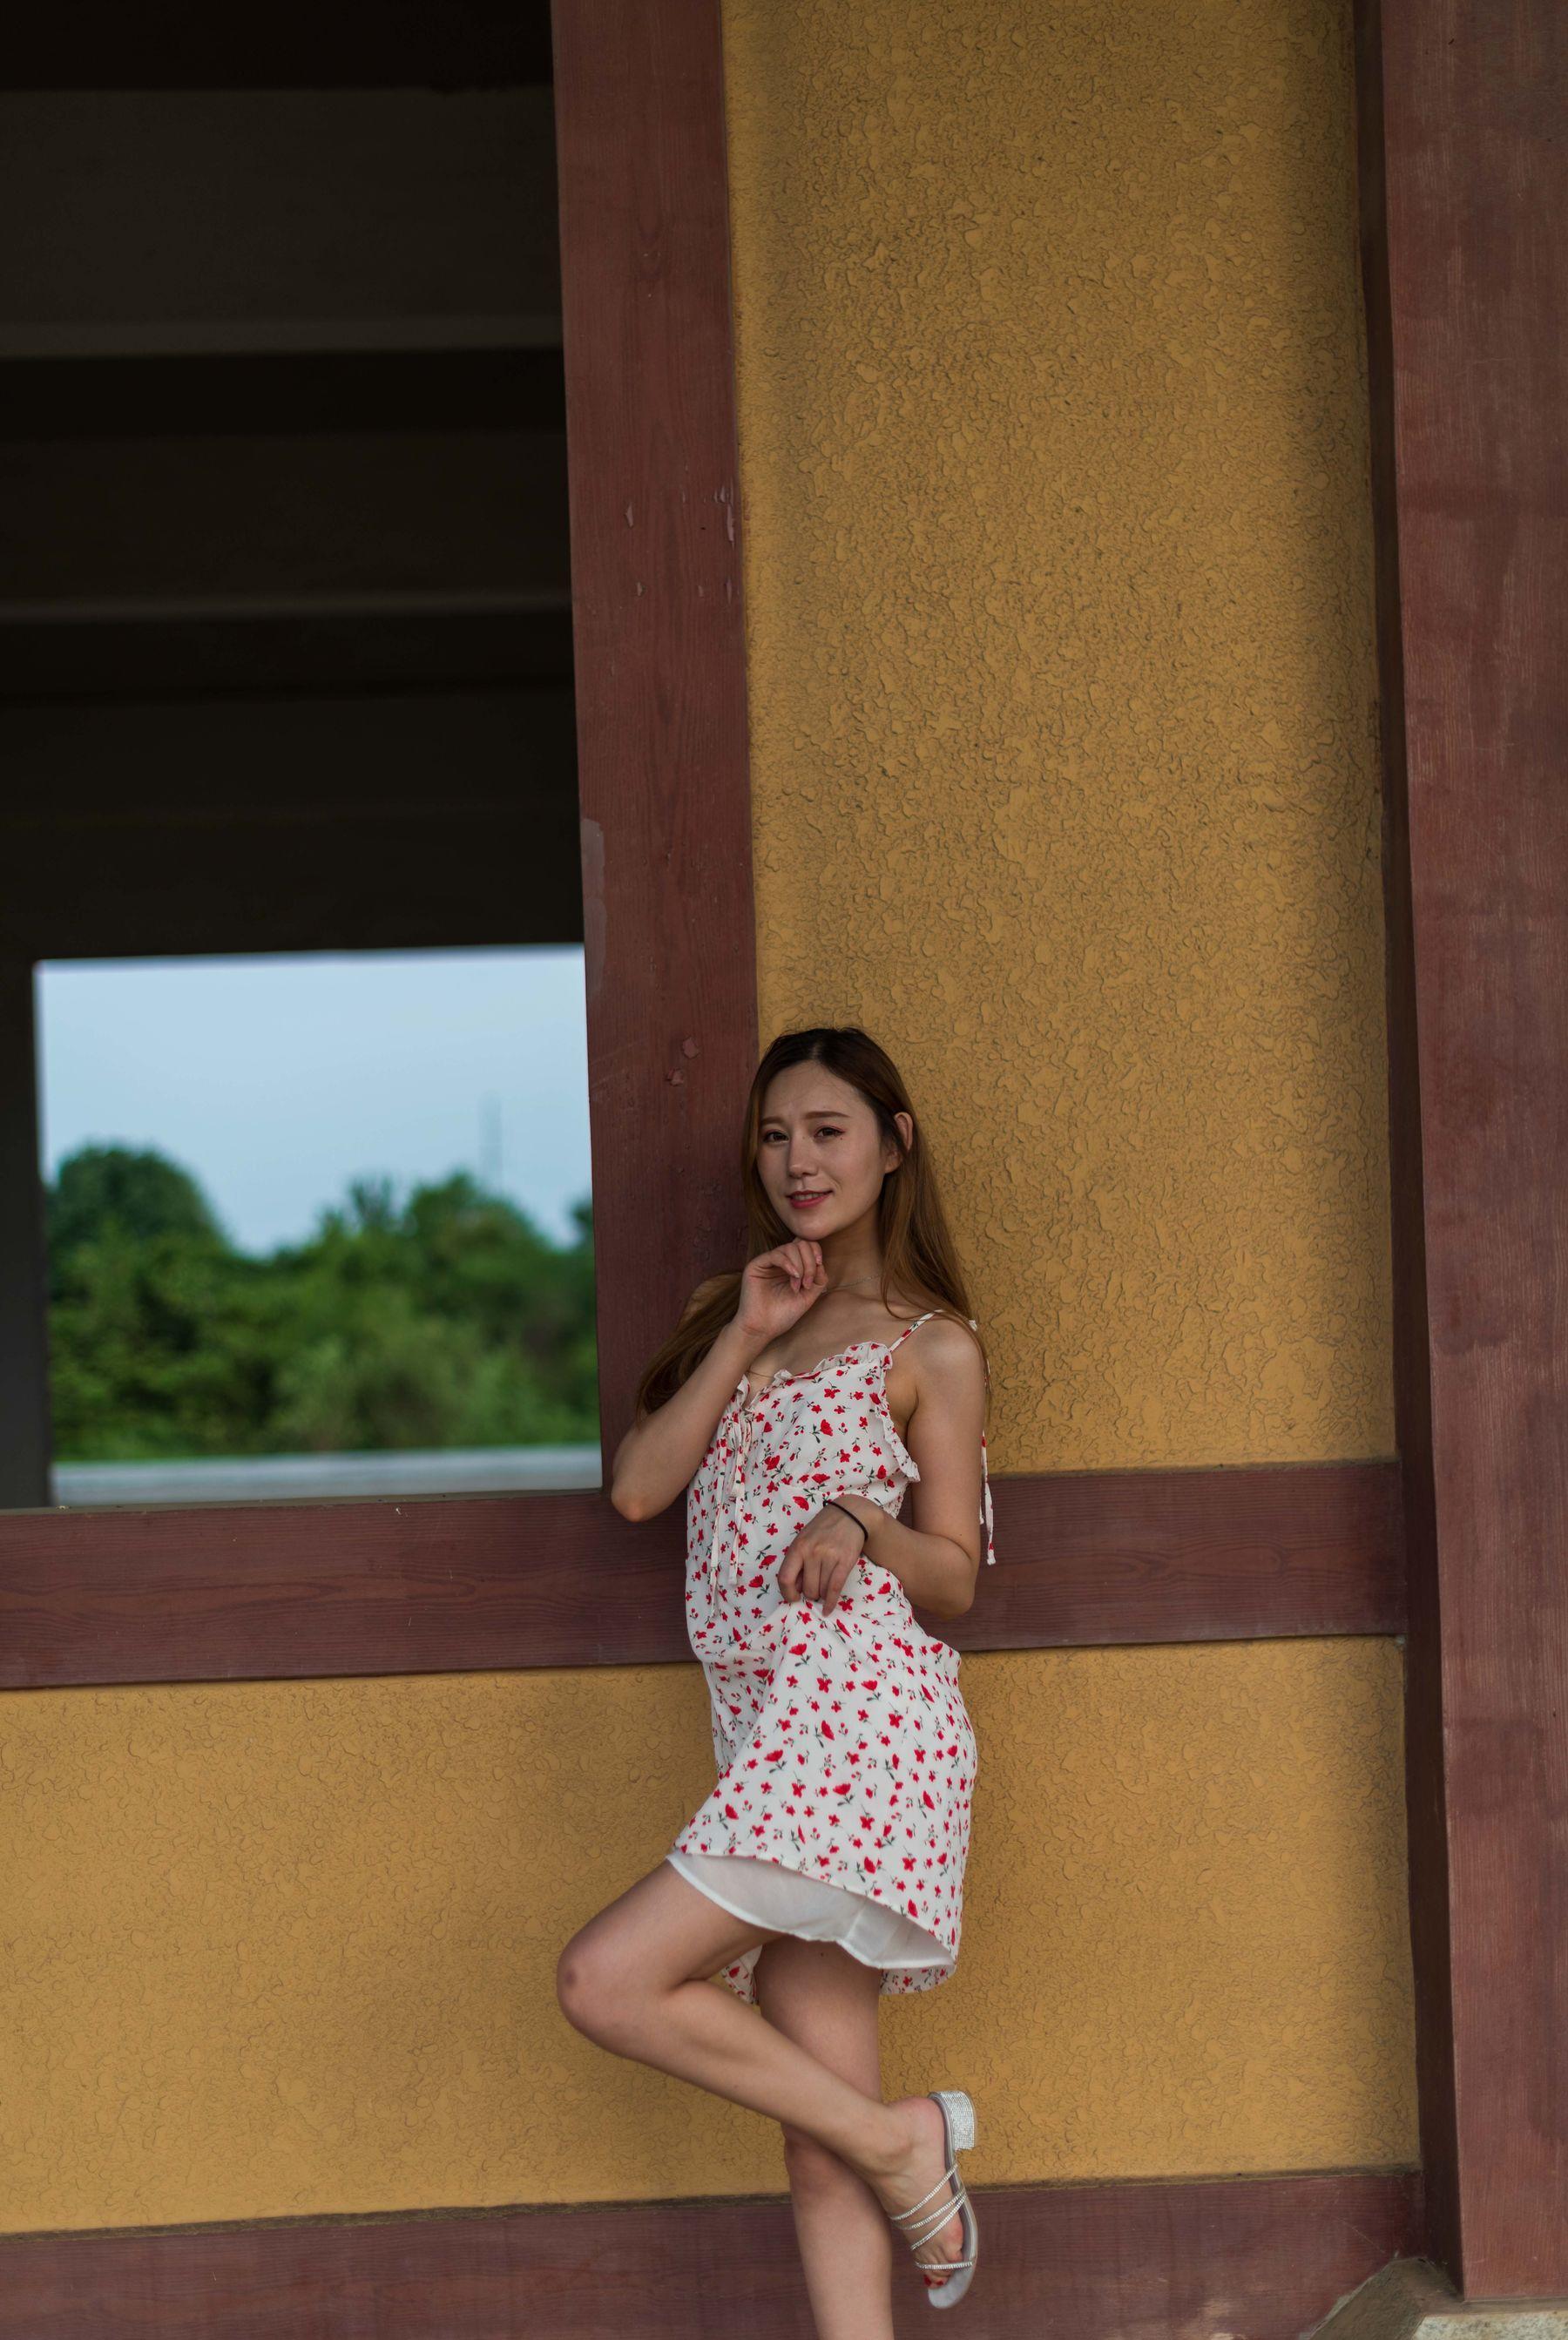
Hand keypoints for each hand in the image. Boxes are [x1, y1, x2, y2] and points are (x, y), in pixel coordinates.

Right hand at [732, 1240, 828, 1350]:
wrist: (763, 1328)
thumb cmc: (784, 1314)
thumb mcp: (808, 1296)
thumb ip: (818, 1279)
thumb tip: (821, 1263)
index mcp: (793, 1266)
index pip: (806, 1245)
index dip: (816, 1251)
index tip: (820, 1265)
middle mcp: (781, 1262)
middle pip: (800, 1244)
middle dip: (809, 1262)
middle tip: (807, 1283)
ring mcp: (768, 1263)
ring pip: (789, 1248)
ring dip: (800, 1266)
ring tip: (798, 1285)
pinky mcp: (757, 1265)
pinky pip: (775, 1255)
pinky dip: (788, 1264)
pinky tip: (793, 1276)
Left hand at [777, 1498, 867, 1612]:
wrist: (851, 1514)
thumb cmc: (823, 1529)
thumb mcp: (804, 1540)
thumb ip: (798, 1562)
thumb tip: (795, 1589)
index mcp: (798, 1547)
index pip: (785, 1578)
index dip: (787, 1593)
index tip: (793, 1598)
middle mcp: (812, 1552)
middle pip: (807, 1588)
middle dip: (810, 1594)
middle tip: (815, 1589)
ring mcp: (829, 1557)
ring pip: (821, 1590)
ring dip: (822, 1595)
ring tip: (824, 1588)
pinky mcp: (845, 1561)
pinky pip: (835, 1588)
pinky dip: (831, 1602)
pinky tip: (828, 1609)